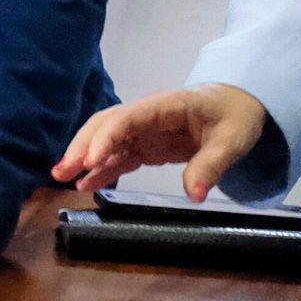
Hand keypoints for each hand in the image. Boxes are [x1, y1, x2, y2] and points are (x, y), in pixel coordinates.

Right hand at [54, 82, 270, 201]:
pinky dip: (102, 169)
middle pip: (105, 126)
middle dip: (82, 147)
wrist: (238, 105)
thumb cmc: (236, 116)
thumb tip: (194, 195)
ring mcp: (144, 130)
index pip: (126, 118)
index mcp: (165, 106)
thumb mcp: (232, 140)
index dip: (106, 139)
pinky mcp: (147, 144)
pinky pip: (119, 156)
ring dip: (84, 157)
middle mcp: (147, 115)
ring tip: (63, 177)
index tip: (89, 162)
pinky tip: (87, 183)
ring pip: (105, 140)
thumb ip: (212, 165)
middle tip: (62, 171)